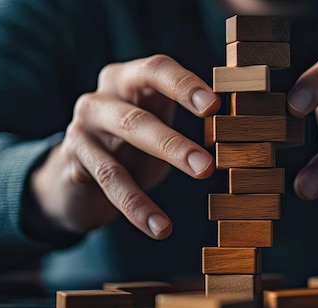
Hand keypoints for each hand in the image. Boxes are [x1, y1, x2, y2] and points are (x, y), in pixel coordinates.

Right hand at [26, 55, 219, 239]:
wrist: (78, 176)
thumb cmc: (132, 144)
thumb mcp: (159, 124)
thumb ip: (187, 115)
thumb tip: (242, 128)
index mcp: (128, 80)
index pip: (156, 70)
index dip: (184, 85)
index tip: (215, 105)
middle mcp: (102, 98)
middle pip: (138, 115)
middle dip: (174, 141)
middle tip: (208, 165)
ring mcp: (84, 127)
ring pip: (123, 146)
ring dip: (162, 164)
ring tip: (195, 183)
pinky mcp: (75, 159)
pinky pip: (109, 182)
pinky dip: (137, 206)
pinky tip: (160, 227)